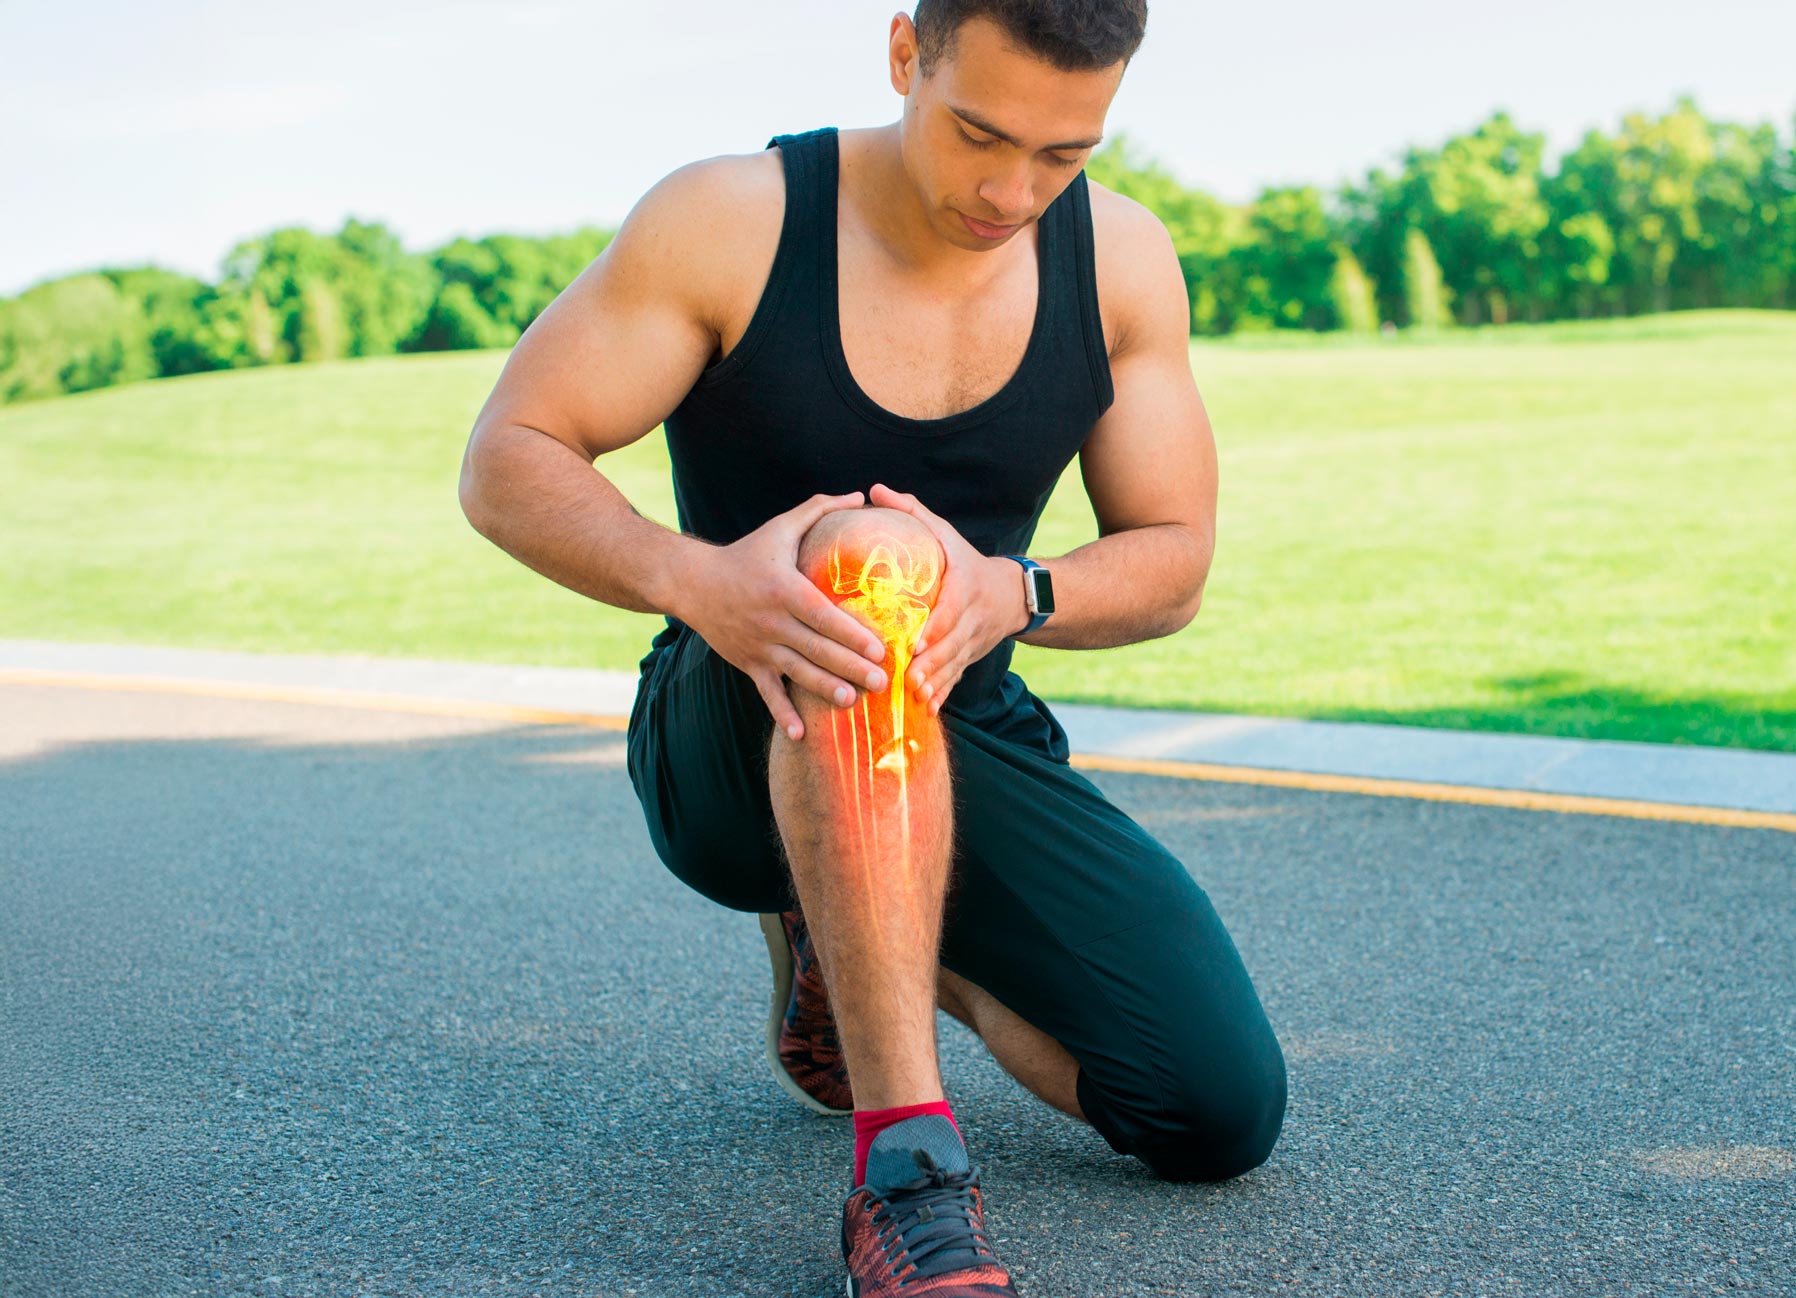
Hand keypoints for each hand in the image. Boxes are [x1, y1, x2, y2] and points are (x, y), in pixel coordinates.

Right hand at [683, 491, 892, 742]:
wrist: (692, 582)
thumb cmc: (746, 553)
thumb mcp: (781, 527)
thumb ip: (820, 509)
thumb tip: (860, 495)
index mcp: (784, 589)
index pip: (823, 616)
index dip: (852, 635)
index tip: (880, 648)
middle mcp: (772, 621)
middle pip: (818, 650)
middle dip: (851, 668)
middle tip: (882, 682)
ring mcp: (758, 646)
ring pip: (798, 674)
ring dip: (826, 690)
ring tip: (853, 702)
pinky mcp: (748, 663)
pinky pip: (767, 693)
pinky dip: (782, 714)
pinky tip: (801, 734)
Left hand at [866, 482, 1026, 716]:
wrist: (1014, 594)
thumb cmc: (967, 560)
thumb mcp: (945, 533)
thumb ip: (912, 511)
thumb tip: (874, 489)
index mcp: (965, 588)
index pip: (951, 610)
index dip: (937, 628)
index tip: (918, 642)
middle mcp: (972, 619)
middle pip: (952, 644)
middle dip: (933, 664)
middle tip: (910, 679)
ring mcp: (973, 643)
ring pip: (954, 666)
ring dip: (936, 683)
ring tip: (915, 697)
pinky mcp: (970, 658)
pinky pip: (957, 679)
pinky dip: (944, 694)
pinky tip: (927, 711)